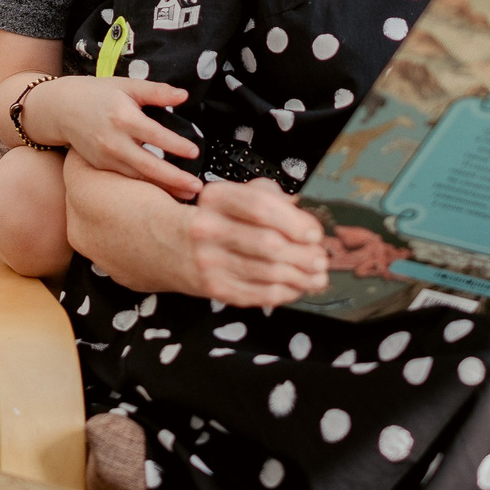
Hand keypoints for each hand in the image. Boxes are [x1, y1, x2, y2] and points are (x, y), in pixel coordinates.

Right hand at [24, 76, 201, 200]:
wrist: (61, 109)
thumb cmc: (99, 94)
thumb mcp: (127, 86)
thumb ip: (156, 91)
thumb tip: (184, 96)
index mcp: (123, 117)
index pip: (155, 135)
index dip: (175, 145)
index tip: (194, 153)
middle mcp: (114, 141)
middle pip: (148, 165)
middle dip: (174, 179)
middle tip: (197, 188)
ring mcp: (105, 157)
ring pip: (138, 178)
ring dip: (163, 188)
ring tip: (186, 195)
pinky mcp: (100, 167)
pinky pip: (126, 180)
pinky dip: (145, 187)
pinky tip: (163, 192)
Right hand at [186, 178, 329, 307]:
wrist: (168, 245)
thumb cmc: (215, 218)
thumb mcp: (234, 195)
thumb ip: (269, 197)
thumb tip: (305, 218)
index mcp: (216, 198)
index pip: (261, 207)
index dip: (295, 222)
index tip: (315, 233)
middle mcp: (208, 229)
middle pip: (268, 244)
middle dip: (304, 255)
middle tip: (321, 259)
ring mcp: (209, 262)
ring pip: (267, 273)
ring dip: (301, 277)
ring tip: (317, 276)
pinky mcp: (214, 289)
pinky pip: (259, 295)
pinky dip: (285, 293)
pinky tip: (297, 287)